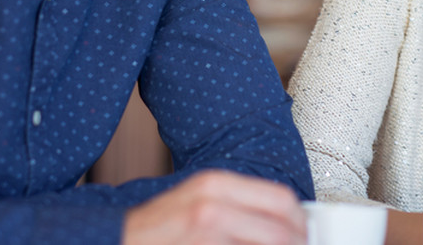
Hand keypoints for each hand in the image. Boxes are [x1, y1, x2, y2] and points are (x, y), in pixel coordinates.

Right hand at [121, 170, 306, 244]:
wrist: (118, 241)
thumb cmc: (159, 229)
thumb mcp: (198, 202)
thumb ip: (237, 205)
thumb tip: (280, 221)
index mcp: (217, 184)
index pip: (281, 199)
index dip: (300, 222)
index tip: (305, 235)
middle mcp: (214, 205)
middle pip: (282, 231)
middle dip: (297, 244)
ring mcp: (207, 235)